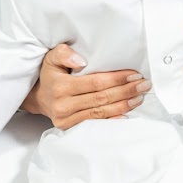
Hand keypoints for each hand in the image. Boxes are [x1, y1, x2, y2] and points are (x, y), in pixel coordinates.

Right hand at [20, 43, 150, 128]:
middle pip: (101, 99)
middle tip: (144, 85)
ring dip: (123, 105)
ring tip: (139, 97)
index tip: (134, 74)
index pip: (95, 82)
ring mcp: (66, 120)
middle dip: (125, 91)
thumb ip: (64, 54)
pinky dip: (112, 120)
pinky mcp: (69, 128)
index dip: (116, 79)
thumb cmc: (50, 73)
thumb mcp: (52, 57)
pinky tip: (127, 115)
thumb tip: (81, 61)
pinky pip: (94, 124)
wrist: (39, 96)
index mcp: (61, 86)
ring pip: (100, 113)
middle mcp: (63, 105)